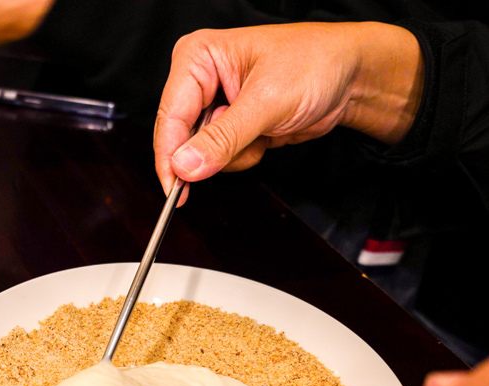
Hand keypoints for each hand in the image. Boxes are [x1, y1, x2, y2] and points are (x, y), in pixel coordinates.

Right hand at [153, 22, 423, 198]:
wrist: (353, 76)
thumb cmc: (316, 63)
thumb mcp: (267, 102)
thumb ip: (222, 138)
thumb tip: (185, 167)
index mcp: (198, 57)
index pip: (170, 115)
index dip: (170, 156)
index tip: (175, 189)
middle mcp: (200, 80)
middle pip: (182, 138)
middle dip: (214, 150)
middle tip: (246, 143)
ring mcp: (215, 104)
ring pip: (202, 153)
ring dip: (235, 154)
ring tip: (264, 129)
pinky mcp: (230, 125)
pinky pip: (222, 158)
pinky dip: (246, 155)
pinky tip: (267, 134)